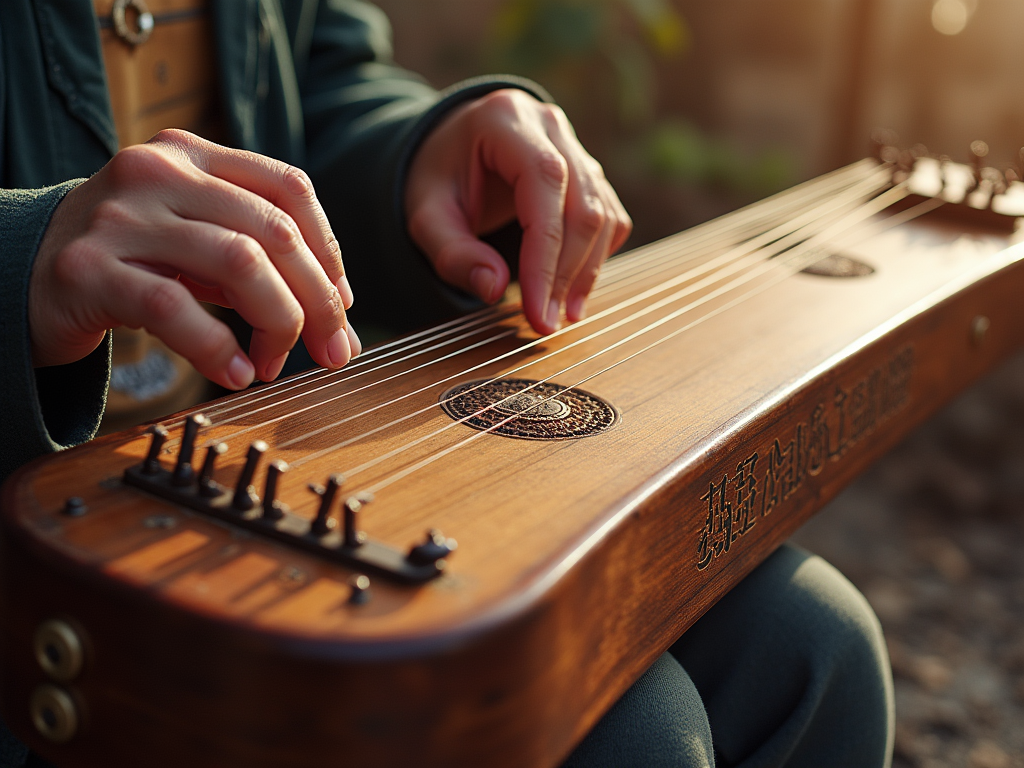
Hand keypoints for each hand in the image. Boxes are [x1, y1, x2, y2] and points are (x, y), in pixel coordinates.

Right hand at [29, 129, 359, 388]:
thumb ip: (258, 260)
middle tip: (331, 350)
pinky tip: (238, 375)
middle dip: (317, 300)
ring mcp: (121, 217)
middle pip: (275, 231)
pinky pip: (175, 308)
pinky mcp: (90, 270)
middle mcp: (157, 172)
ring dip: (277, 324)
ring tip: (275, 364)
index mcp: (191, 155)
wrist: (21, 274)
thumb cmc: (129, 260)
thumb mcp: (195, 240)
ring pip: (239, 262)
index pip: (289, 187)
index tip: (341, 303)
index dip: (329, 250)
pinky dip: (218, 349)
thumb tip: (338, 318)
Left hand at [404, 89, 631, 334]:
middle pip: (581, 204)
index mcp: (504, 120)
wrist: (449, 150)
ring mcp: (574, 145)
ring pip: (602, 213)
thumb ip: (453, 252)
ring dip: (586, 271)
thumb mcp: (425, 215)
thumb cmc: (436, 180)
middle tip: (546, 323)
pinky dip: (596, 257)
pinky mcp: (589, 171)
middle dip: (567, 272)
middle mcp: (548, 123)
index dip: (546, 255)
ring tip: (561, 315)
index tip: (537, 312)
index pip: (544, 185)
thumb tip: (493, 289)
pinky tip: (572, 288)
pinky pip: (609, 216)